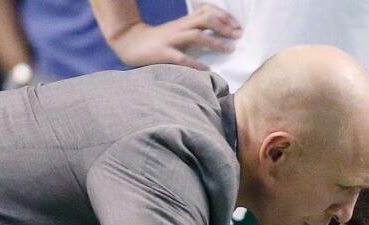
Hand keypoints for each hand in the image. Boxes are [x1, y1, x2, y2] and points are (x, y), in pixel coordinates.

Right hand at [108, 4, 241, 69]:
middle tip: (238, 36)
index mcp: (184, 22)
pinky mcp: (163, 53)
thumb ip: (195, 30)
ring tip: (229, 50)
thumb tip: (219, 35)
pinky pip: (181, 58)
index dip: (223, 16)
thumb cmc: (160, 40)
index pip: (206, 11)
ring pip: (196, 36)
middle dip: (223, 27)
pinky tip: (207, 69)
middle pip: (205, 20)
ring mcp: (171, 39)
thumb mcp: (179, 30)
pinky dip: (195, 64)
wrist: (131, 43)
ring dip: (215, 42)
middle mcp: (180, 27)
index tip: (237, 26)